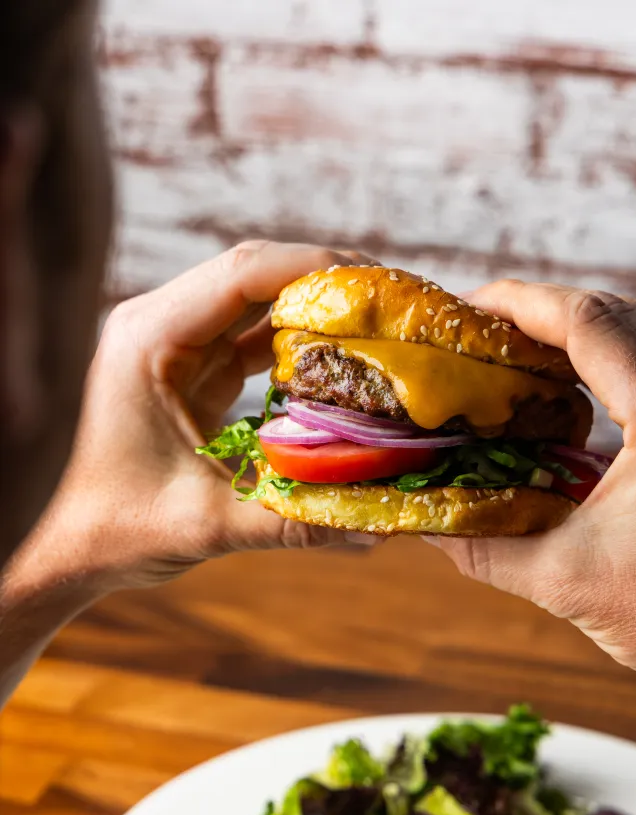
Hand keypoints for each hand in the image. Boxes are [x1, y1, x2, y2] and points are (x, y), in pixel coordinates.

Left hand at [15, 241, 373, 593]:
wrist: (69, 546)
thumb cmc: (114, 528)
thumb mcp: (205, 524)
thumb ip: (290, 521)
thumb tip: (377, 526)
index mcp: (148, 339)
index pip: (241, 274)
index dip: (312, 268)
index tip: (373, 285)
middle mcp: (158, 327)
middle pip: (252, 275)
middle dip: (321, 283)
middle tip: (386, 303)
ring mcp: (173, 346)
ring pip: (253, 303)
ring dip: (309, 311)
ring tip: (372, 324)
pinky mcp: (187, 371)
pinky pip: (248, 339)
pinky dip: (292, 345)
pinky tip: (335, 361)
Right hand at [427, 280, 635, 701]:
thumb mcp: (564, 581)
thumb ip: (483, 546)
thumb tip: (422, 520)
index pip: (587, 323)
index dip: (520, 303)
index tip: (467, 306)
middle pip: (614, 312)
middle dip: (540, 308)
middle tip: (479, 326)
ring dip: (572, 330)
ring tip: (511, 348)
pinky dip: (603, 359)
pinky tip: (563, 384)